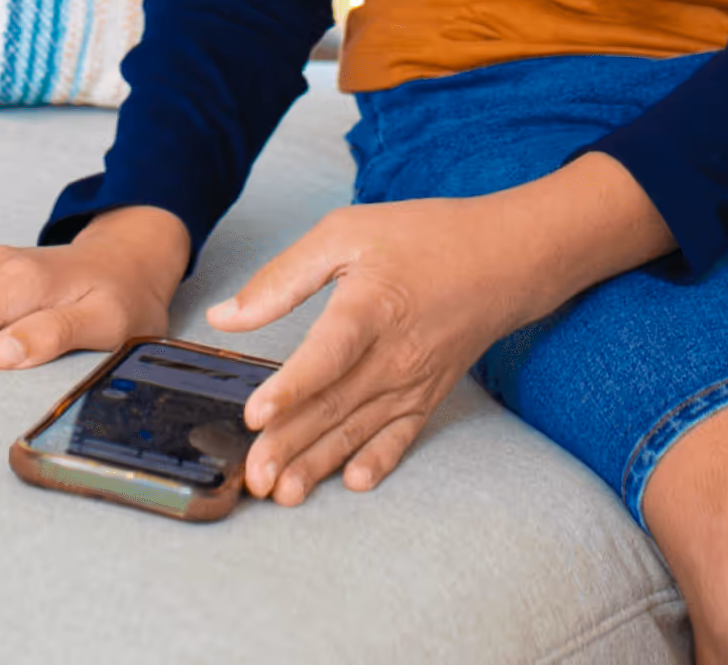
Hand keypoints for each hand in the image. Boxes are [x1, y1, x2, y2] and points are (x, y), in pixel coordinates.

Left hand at [205, 154, 671, 505]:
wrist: (503, 259)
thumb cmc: (420, 238)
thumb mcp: (345, 233)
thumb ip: (283, 278)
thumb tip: (224, 316)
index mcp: (370, 307)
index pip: (327, 354)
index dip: (290, 386)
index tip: (254, 414)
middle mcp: (394, 353)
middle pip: (334, 405)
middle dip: (290, 445)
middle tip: (252, 478)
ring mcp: (414, 380)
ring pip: (358, 429)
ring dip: (320, 464)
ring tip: (284, 494)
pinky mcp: (428, 394)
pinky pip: (400, 435)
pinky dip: (379, 461)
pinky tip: (354, 483)